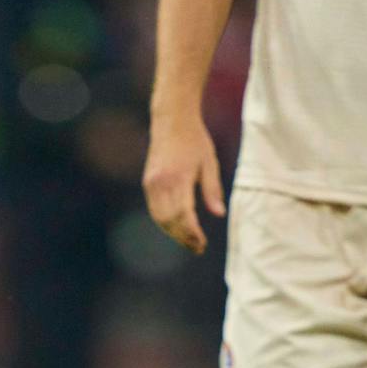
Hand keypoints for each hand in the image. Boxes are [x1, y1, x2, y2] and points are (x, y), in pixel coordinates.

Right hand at [142, 114, 224, 255]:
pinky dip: (165, 222)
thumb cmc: (195, 139)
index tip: (202, 243)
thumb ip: (213, 189)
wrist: (171, 119)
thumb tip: (219, 214)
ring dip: (173, 233)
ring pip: (159, 218)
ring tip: (188, 241)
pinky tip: (177, 227)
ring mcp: (151, 183)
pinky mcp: (148, 182)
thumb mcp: (209, 162)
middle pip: (169, 221)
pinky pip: (154, 210)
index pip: (184, 214)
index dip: (192, 232)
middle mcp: (161, 182)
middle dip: (183, 237)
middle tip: (197, 248)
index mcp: (179, 177)